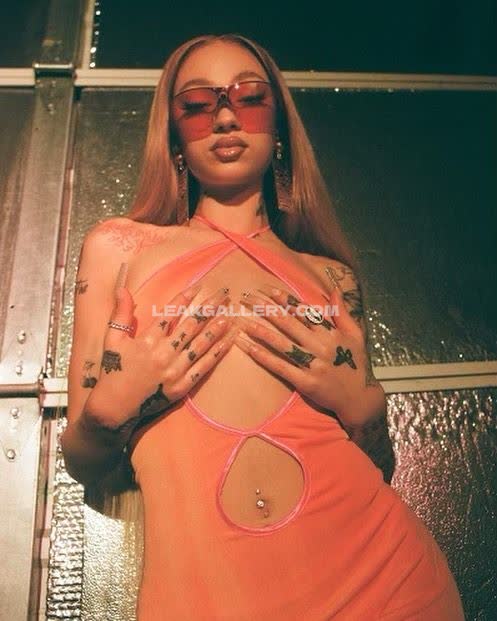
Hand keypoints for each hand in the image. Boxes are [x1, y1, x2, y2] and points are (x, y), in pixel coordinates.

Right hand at [85, 280, 234, 436]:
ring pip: (201, 344)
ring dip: (217, 327)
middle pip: (191, 325)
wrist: (115, 407)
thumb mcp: (113, 340)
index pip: (172, 312)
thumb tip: (122, 289)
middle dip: (208, 307)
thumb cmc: (113, 372)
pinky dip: (217, 353)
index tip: (200, 286)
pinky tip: (228, 341)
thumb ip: (121, 314)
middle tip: (223, 294)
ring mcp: (175, 370)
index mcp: (148, 340)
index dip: (187, 297)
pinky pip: (204, 366)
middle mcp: (164, 353)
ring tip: (230, 314)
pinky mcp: (182, 386)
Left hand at [233, 282, 382, 426]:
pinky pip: (281, 367)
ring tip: (243, 321)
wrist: (360, 398)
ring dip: (261, 331)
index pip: (305, 312)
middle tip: (250, 299)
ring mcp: (313, 365)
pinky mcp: (306, 382)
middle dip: (268, 309)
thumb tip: (335, 291)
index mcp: (331, 333)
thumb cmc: (357, 365)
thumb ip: (343, 313)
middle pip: (289, 324)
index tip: (270, 291)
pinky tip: (249, 348)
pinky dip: (264, 357)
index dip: (286, 301)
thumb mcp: (356, 335)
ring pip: (282, 344)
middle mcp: (321, 346)